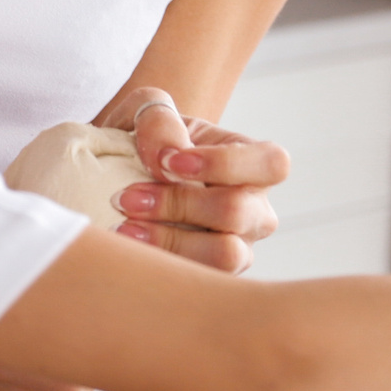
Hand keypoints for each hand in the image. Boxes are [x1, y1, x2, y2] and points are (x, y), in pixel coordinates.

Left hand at [99, 86, 290, 272]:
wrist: (118, 175)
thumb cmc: (145, 140)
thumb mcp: (145, 112)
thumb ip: (157, 116)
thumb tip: (168, 152)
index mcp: (252, 162)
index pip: (271, 163)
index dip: (225, 163)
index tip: (168, 161)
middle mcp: (255, 208)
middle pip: (238, 212)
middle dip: (178, 203)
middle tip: (127, 197)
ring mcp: (239, 247)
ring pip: (225, 255)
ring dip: (170, 240)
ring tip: (125, 226)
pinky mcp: (211, 275)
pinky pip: (198, 278)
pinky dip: (159, 261)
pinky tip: (126, 244)